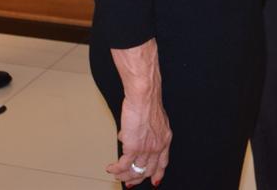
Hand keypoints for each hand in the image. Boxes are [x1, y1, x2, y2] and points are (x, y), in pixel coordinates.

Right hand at [107, 39, 171, 185]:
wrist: (144, 95)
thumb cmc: (147, 101)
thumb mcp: (153, 118)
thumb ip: (145, 129)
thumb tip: (128, 135)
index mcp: (165, 138)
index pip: (163, 162)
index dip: (158, 173)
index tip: (154, 180)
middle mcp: (158, 146)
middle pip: (148, 170)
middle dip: (137, 178)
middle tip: (129, 182)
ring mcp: (146, 149)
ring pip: (135, 171)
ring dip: (124, 176)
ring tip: (117, 175)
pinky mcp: (133, 148)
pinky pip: (123, 165)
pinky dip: (116, 169)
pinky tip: (111, 168)